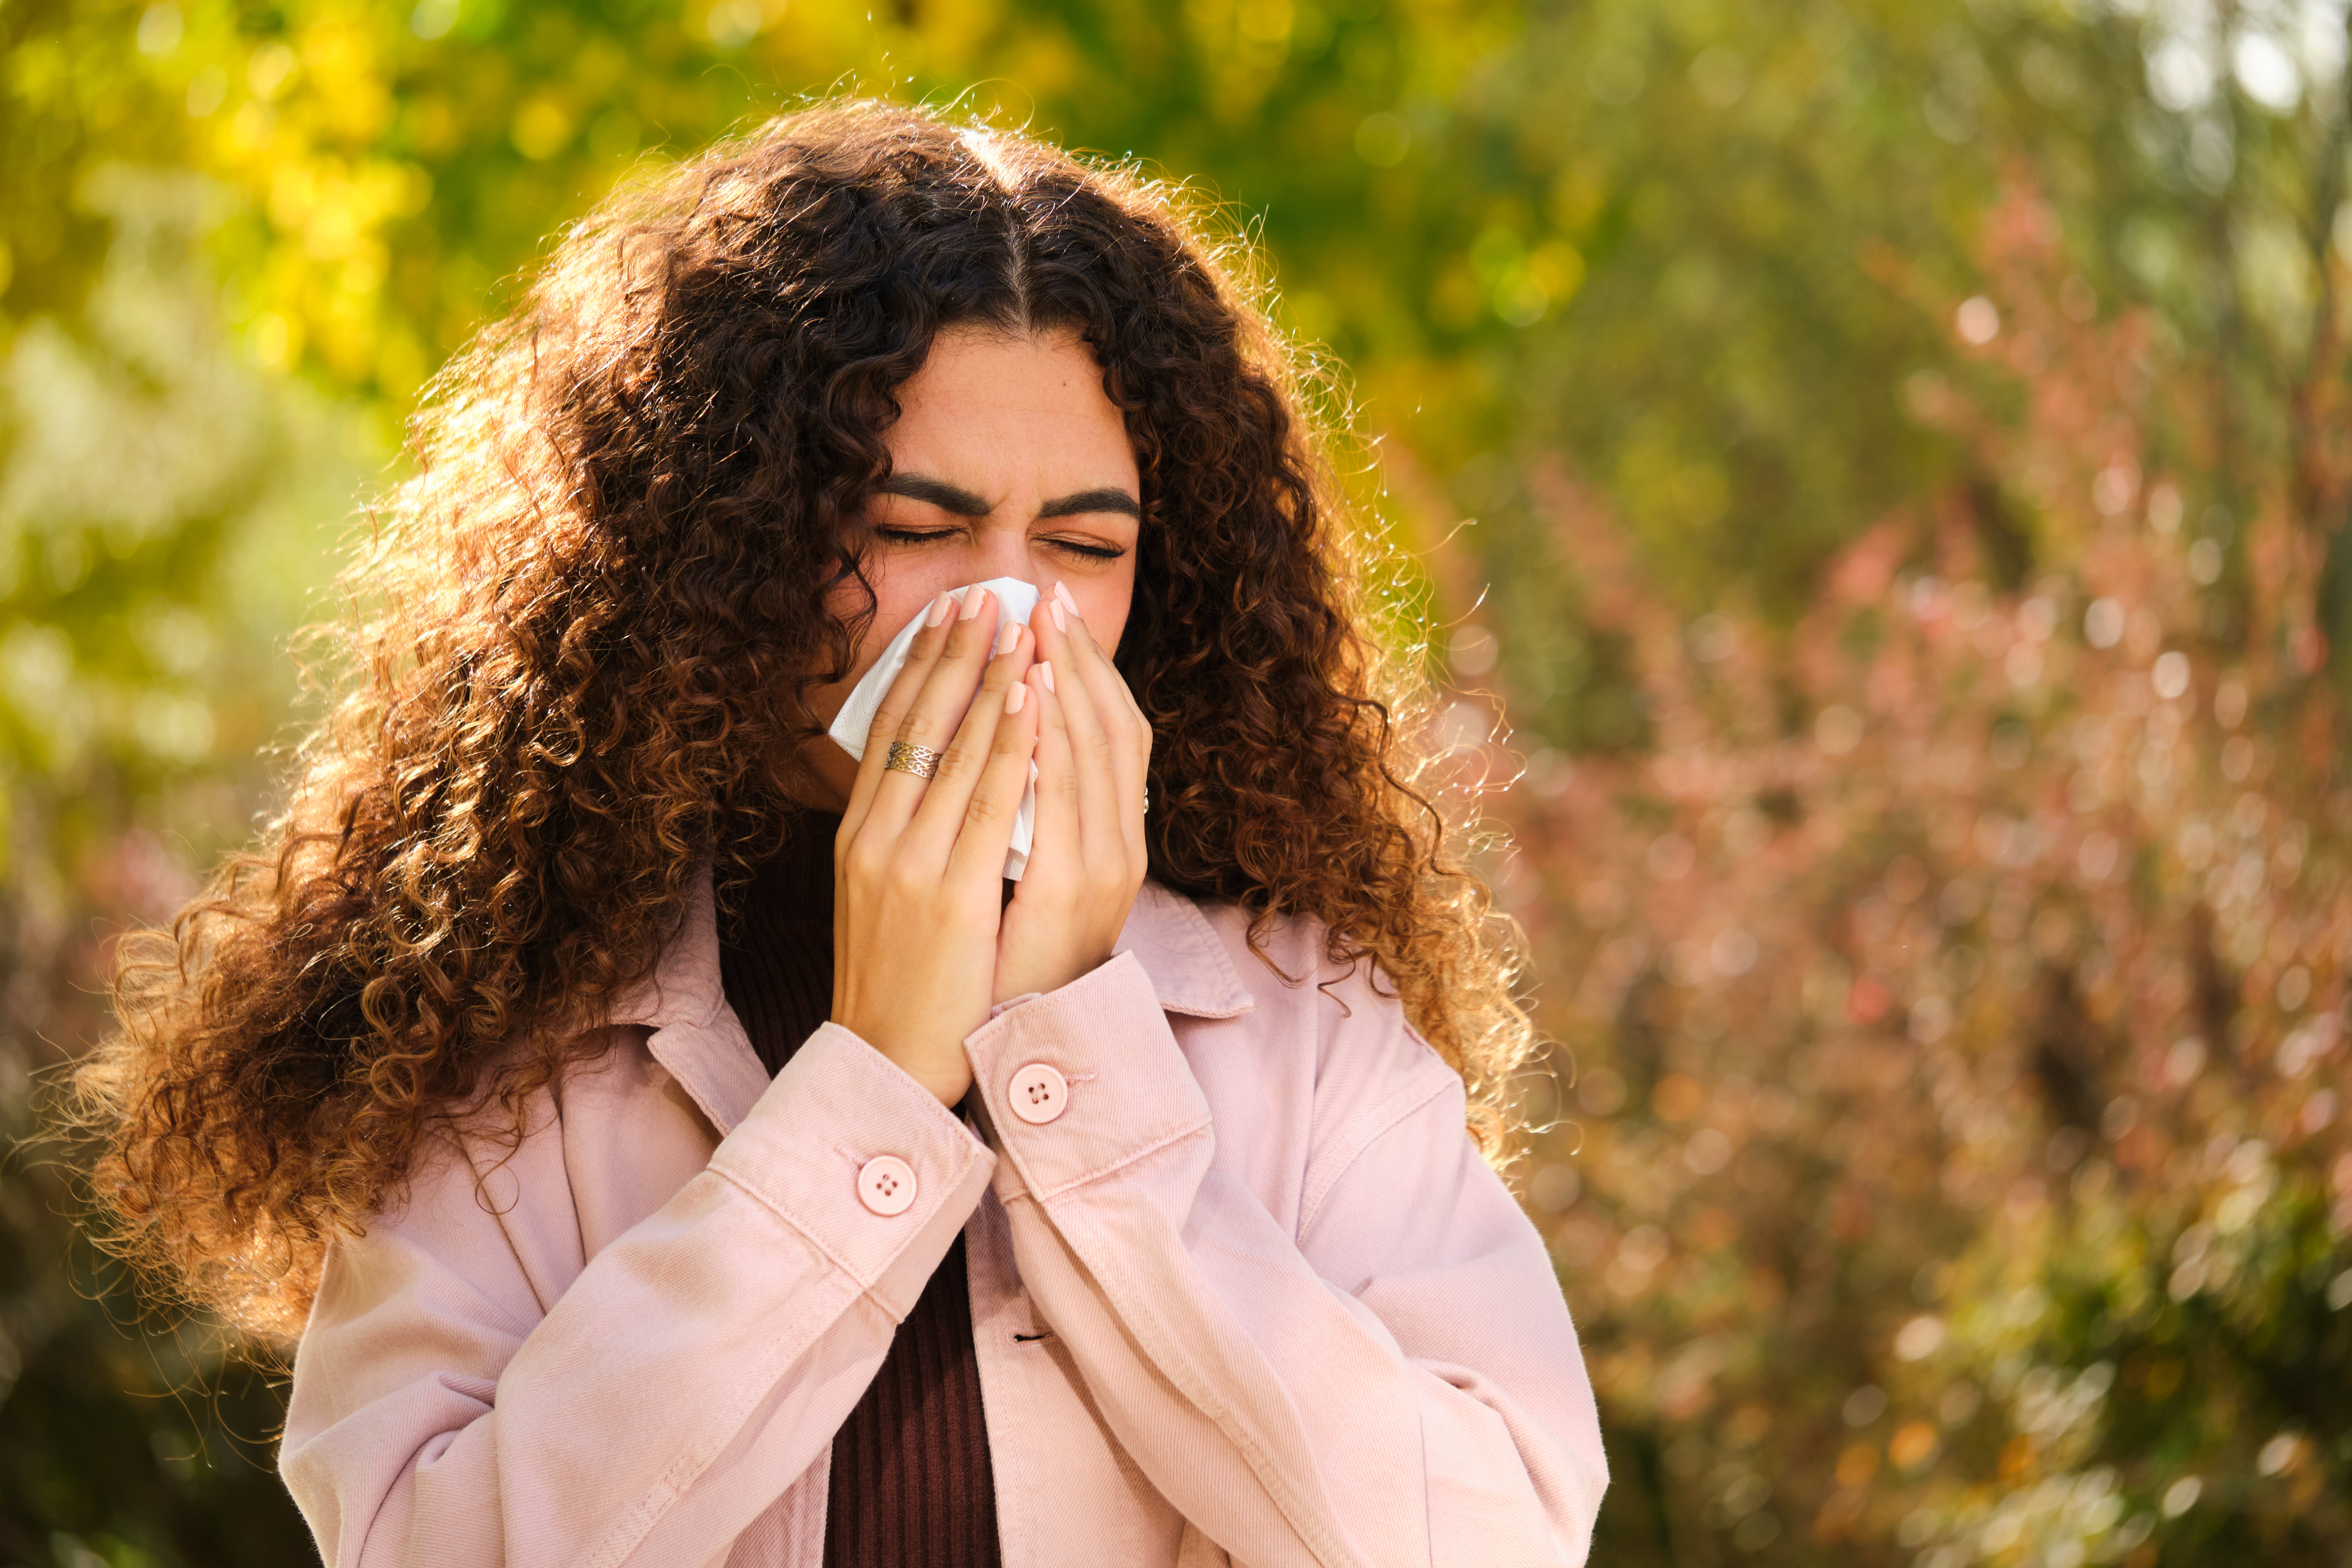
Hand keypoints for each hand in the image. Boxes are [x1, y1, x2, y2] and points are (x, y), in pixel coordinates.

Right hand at [832, 587, 1039, 1104]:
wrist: (887, 1059)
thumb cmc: (898, 979)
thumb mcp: (886, 893)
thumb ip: (905, 835)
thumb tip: (934, 778)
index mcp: (861, 835)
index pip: (891, 730)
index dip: (920, 666)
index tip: (951, 615)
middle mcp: (876, 838)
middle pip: (917, 723)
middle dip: (956, 652)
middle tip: (987, 592)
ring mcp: (909, 863)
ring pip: (954, 748)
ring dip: (990, 678)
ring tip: (1018, 621)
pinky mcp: (947, 893)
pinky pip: (986, 799)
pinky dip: (1009, 740)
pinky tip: (1030, 696)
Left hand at [994, 580, 1150, 1004]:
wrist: (995, 1048)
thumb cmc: (999, 969)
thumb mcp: (1026, 885)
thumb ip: (1031, 820)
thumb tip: (1013, 748)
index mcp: (1111, 844)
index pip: (1114, 734)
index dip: (1090, 670)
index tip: (1057, 613)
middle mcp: (1117, 851)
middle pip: (1109, 730)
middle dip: (1076, 659)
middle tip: (1047, 594)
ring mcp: (1098, 870)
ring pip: (1089, 754)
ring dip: (1063, 685)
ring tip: (1034, 626)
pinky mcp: (1062, 892)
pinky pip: (1055, 799)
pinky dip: (1042, 742)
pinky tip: (1025, 698)